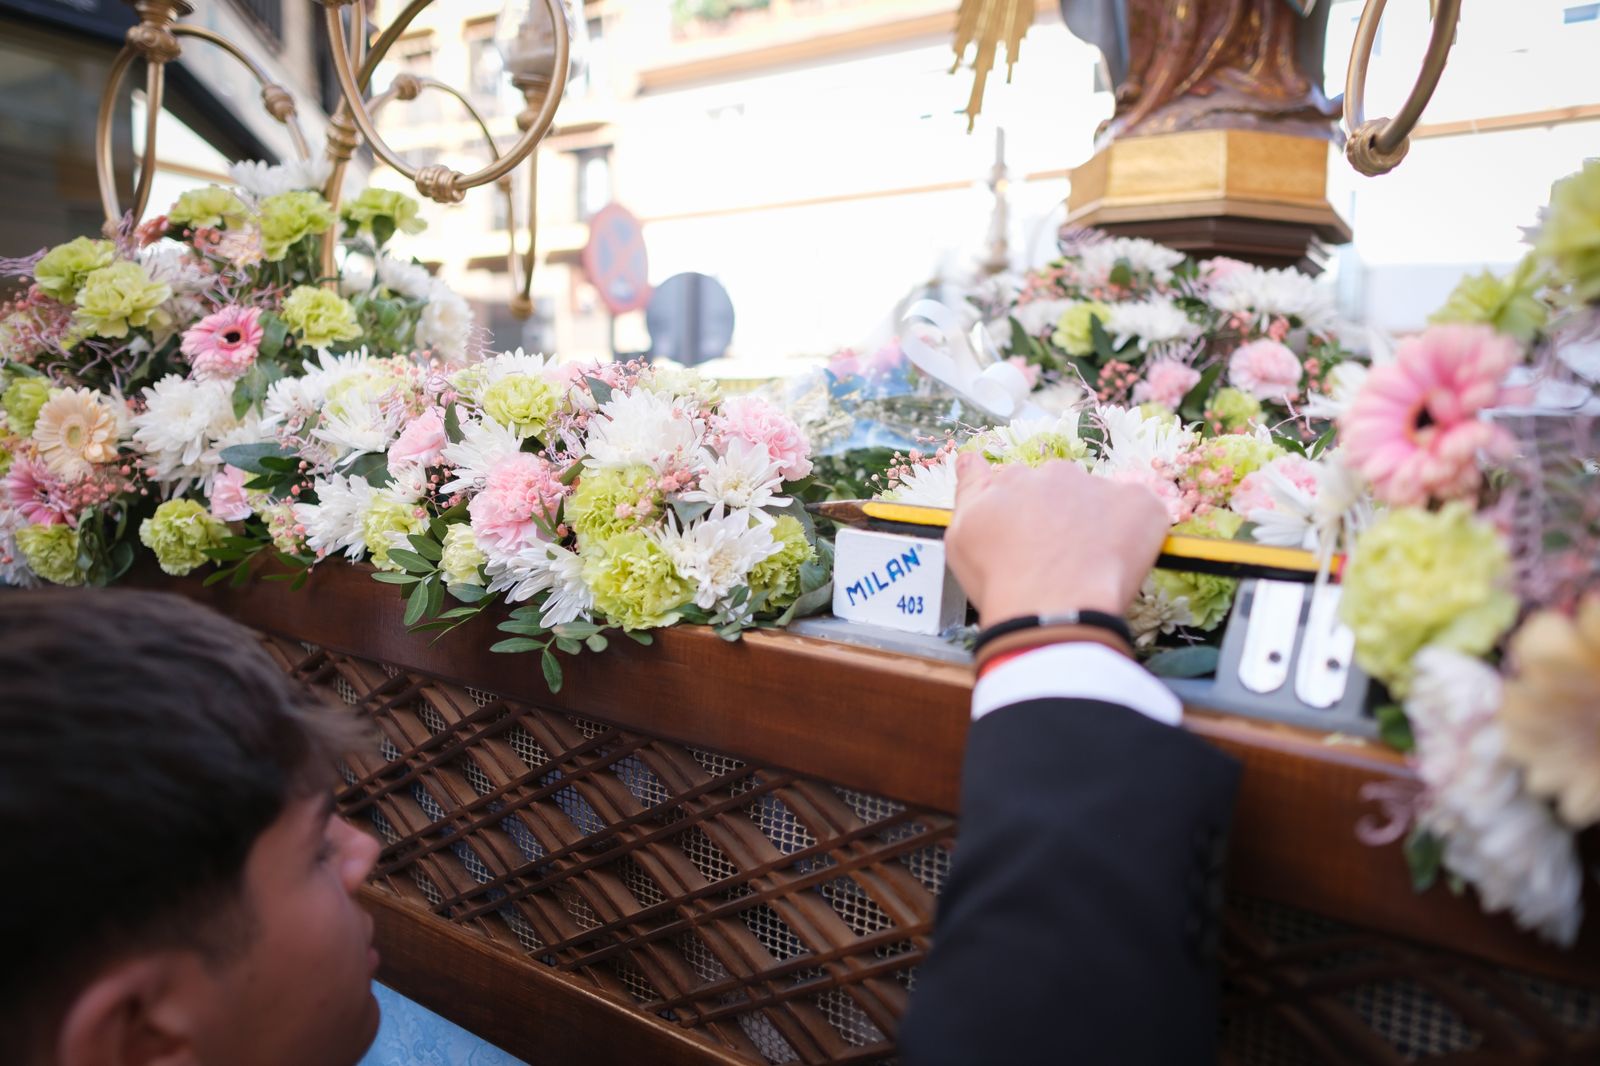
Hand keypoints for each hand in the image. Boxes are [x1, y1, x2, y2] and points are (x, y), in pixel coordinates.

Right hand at [946, 453, 1168, 626]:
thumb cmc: (1000, 580)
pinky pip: (1142, 511)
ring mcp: (1100, 486)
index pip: (1019, 482)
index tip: (1026, 537)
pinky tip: (1119, 563)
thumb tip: (970, 457)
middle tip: (1058, 558)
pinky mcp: (1140, 503)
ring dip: (1098, 523)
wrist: (1050, 607)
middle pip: (1061, 489)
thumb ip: (968, 490)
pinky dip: (1137, 532)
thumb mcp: (962, 535)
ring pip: (1101, 500)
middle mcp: (1055, 473)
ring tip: (1088, 567)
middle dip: (1061, 516)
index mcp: (1012, 480)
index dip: (1023, 512)